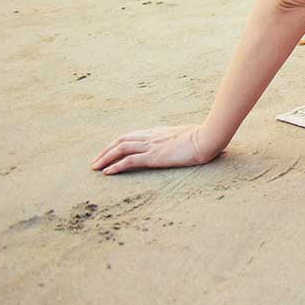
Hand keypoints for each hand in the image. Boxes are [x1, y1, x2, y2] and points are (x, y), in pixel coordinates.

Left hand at [90, 124, 220, 174]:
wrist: (208, 137)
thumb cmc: (207, 138)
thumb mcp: (194, 138)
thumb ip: (192, 142)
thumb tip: (209, 148)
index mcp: (160, 132)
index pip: (134, 135)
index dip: (119, 143)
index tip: (111, 150)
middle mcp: (153, 136)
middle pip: (122, 140)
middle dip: (106, 150)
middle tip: (96, 160)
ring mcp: (152, 145)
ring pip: (121, 148)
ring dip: (105, 157)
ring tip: (95, 167)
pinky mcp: (154, 156)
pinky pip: (129, 160)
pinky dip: (115, 166)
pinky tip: (107, 172)